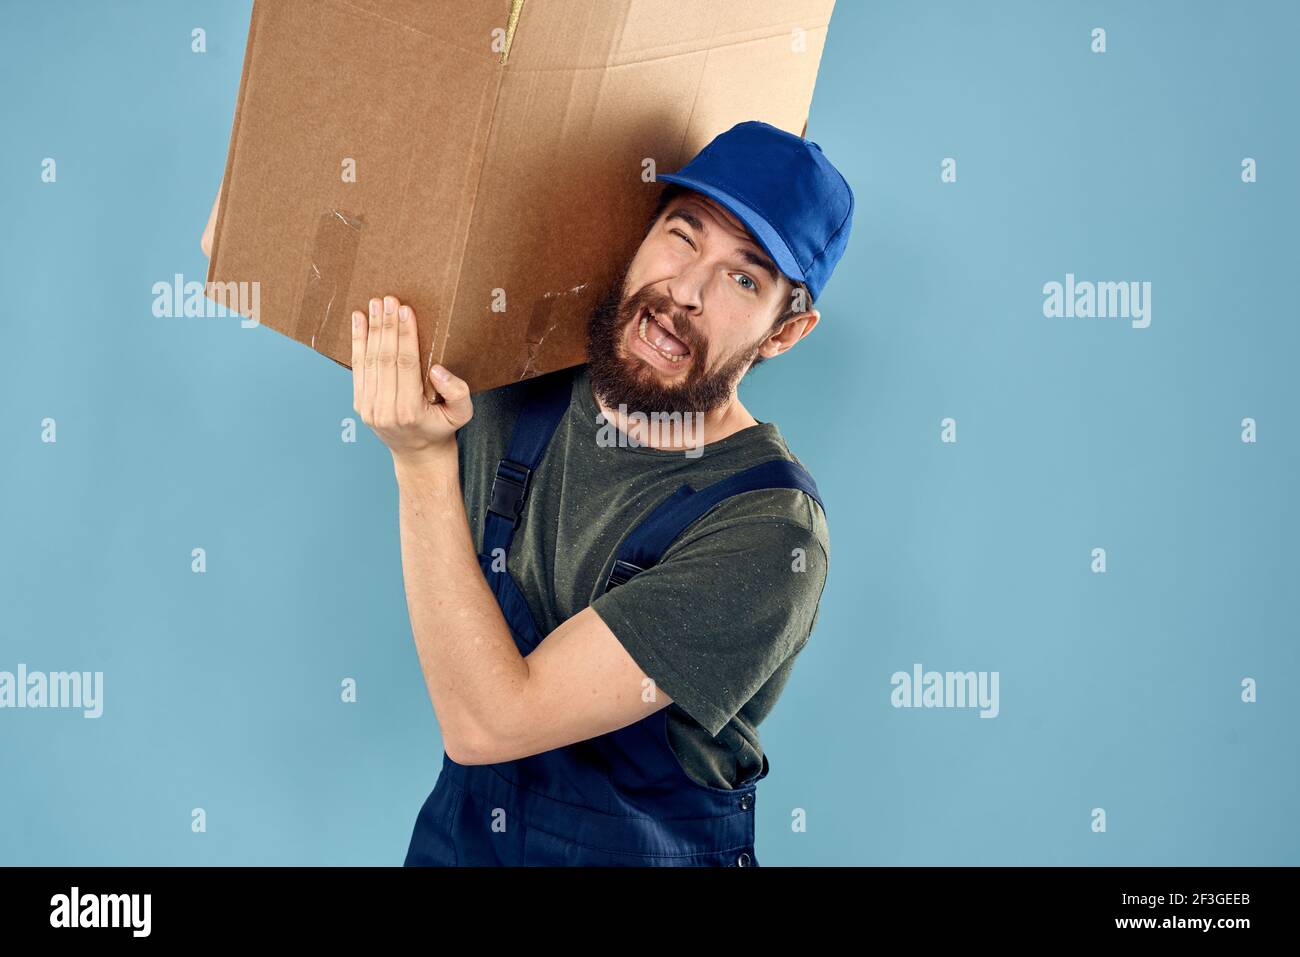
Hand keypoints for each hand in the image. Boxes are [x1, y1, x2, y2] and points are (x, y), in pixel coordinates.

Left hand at [352, 295, 472, 463]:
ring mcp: (368, 407)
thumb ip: (457, 392)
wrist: (418, 454)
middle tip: (388, 300)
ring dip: (371, 329)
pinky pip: (358, 368)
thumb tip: (437, 370)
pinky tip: (359, 322)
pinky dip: (358, 342)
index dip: (404, 335)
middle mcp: (384, 409)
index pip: (405, 363)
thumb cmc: (441, 429)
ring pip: (368, 360)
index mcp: (409, 410)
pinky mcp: (360, 403)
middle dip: (386, 326)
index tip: (405, 310)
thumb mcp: (462, 415)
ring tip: (374, 305)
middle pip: (384, 358)